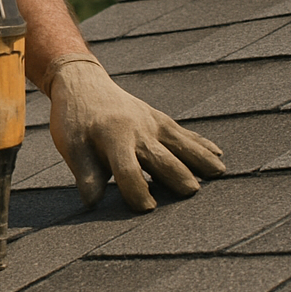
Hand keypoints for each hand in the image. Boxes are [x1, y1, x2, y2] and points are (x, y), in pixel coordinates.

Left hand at [41, 53, 224, 211]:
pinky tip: (218, 154)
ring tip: (219, 173)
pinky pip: (184, 133)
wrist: (81, 82)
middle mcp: (138, 131)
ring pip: (182, 144)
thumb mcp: (71, 146)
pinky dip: (201, 144)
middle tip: (191, 193)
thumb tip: (92, 203)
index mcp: (113, 139)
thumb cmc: (74, 119)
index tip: (145, 209)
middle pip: (163, 160)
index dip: (137, 193)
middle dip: (177, 178)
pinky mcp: (159, 119)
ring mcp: (152, 124)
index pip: (129, 172)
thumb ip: (85, 174)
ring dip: (200, 160)